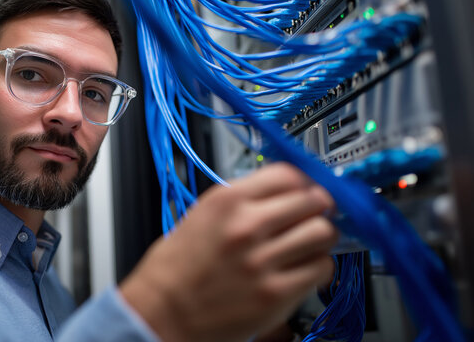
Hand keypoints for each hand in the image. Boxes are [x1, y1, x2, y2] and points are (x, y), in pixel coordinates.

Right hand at [120, 163, 337, 341]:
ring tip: (308, 246)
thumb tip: (283, 194)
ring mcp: (263, 261)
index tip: (306, 191)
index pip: (288, 174)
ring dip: (321, 238)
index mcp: (226, 201)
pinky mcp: (275, 294)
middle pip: (313, 200)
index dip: (303, 182)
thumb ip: (244, 200)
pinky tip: (303, 270)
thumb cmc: (175, 268)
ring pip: (324, 233)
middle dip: (318, 208)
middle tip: (313, 217)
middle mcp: (247, 226)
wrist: (161, 311)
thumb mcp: (203, 215)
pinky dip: (318, 268)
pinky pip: (321, 269)